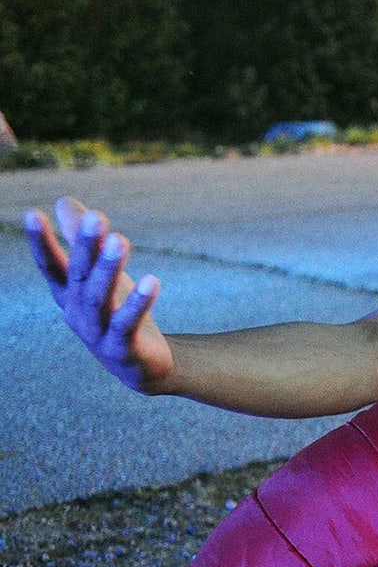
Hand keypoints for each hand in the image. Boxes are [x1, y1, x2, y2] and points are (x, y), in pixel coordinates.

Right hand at [25, 196, 173, 392]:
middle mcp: (78, 313)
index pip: (51, 266)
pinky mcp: (123, 349)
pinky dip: (139, 303)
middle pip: (80, 276)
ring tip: (122, 240)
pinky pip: (128, 324)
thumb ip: (81, 241)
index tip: (33, 214)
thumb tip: (63, 201)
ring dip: (110, 269)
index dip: (42, 242)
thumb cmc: (116, 313)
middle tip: (96, 217)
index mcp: (68, 295)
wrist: (143, 365)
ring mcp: (98, 334)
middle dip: (86, 247)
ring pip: (101, 298)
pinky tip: (154, 282)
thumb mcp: (99, 277)